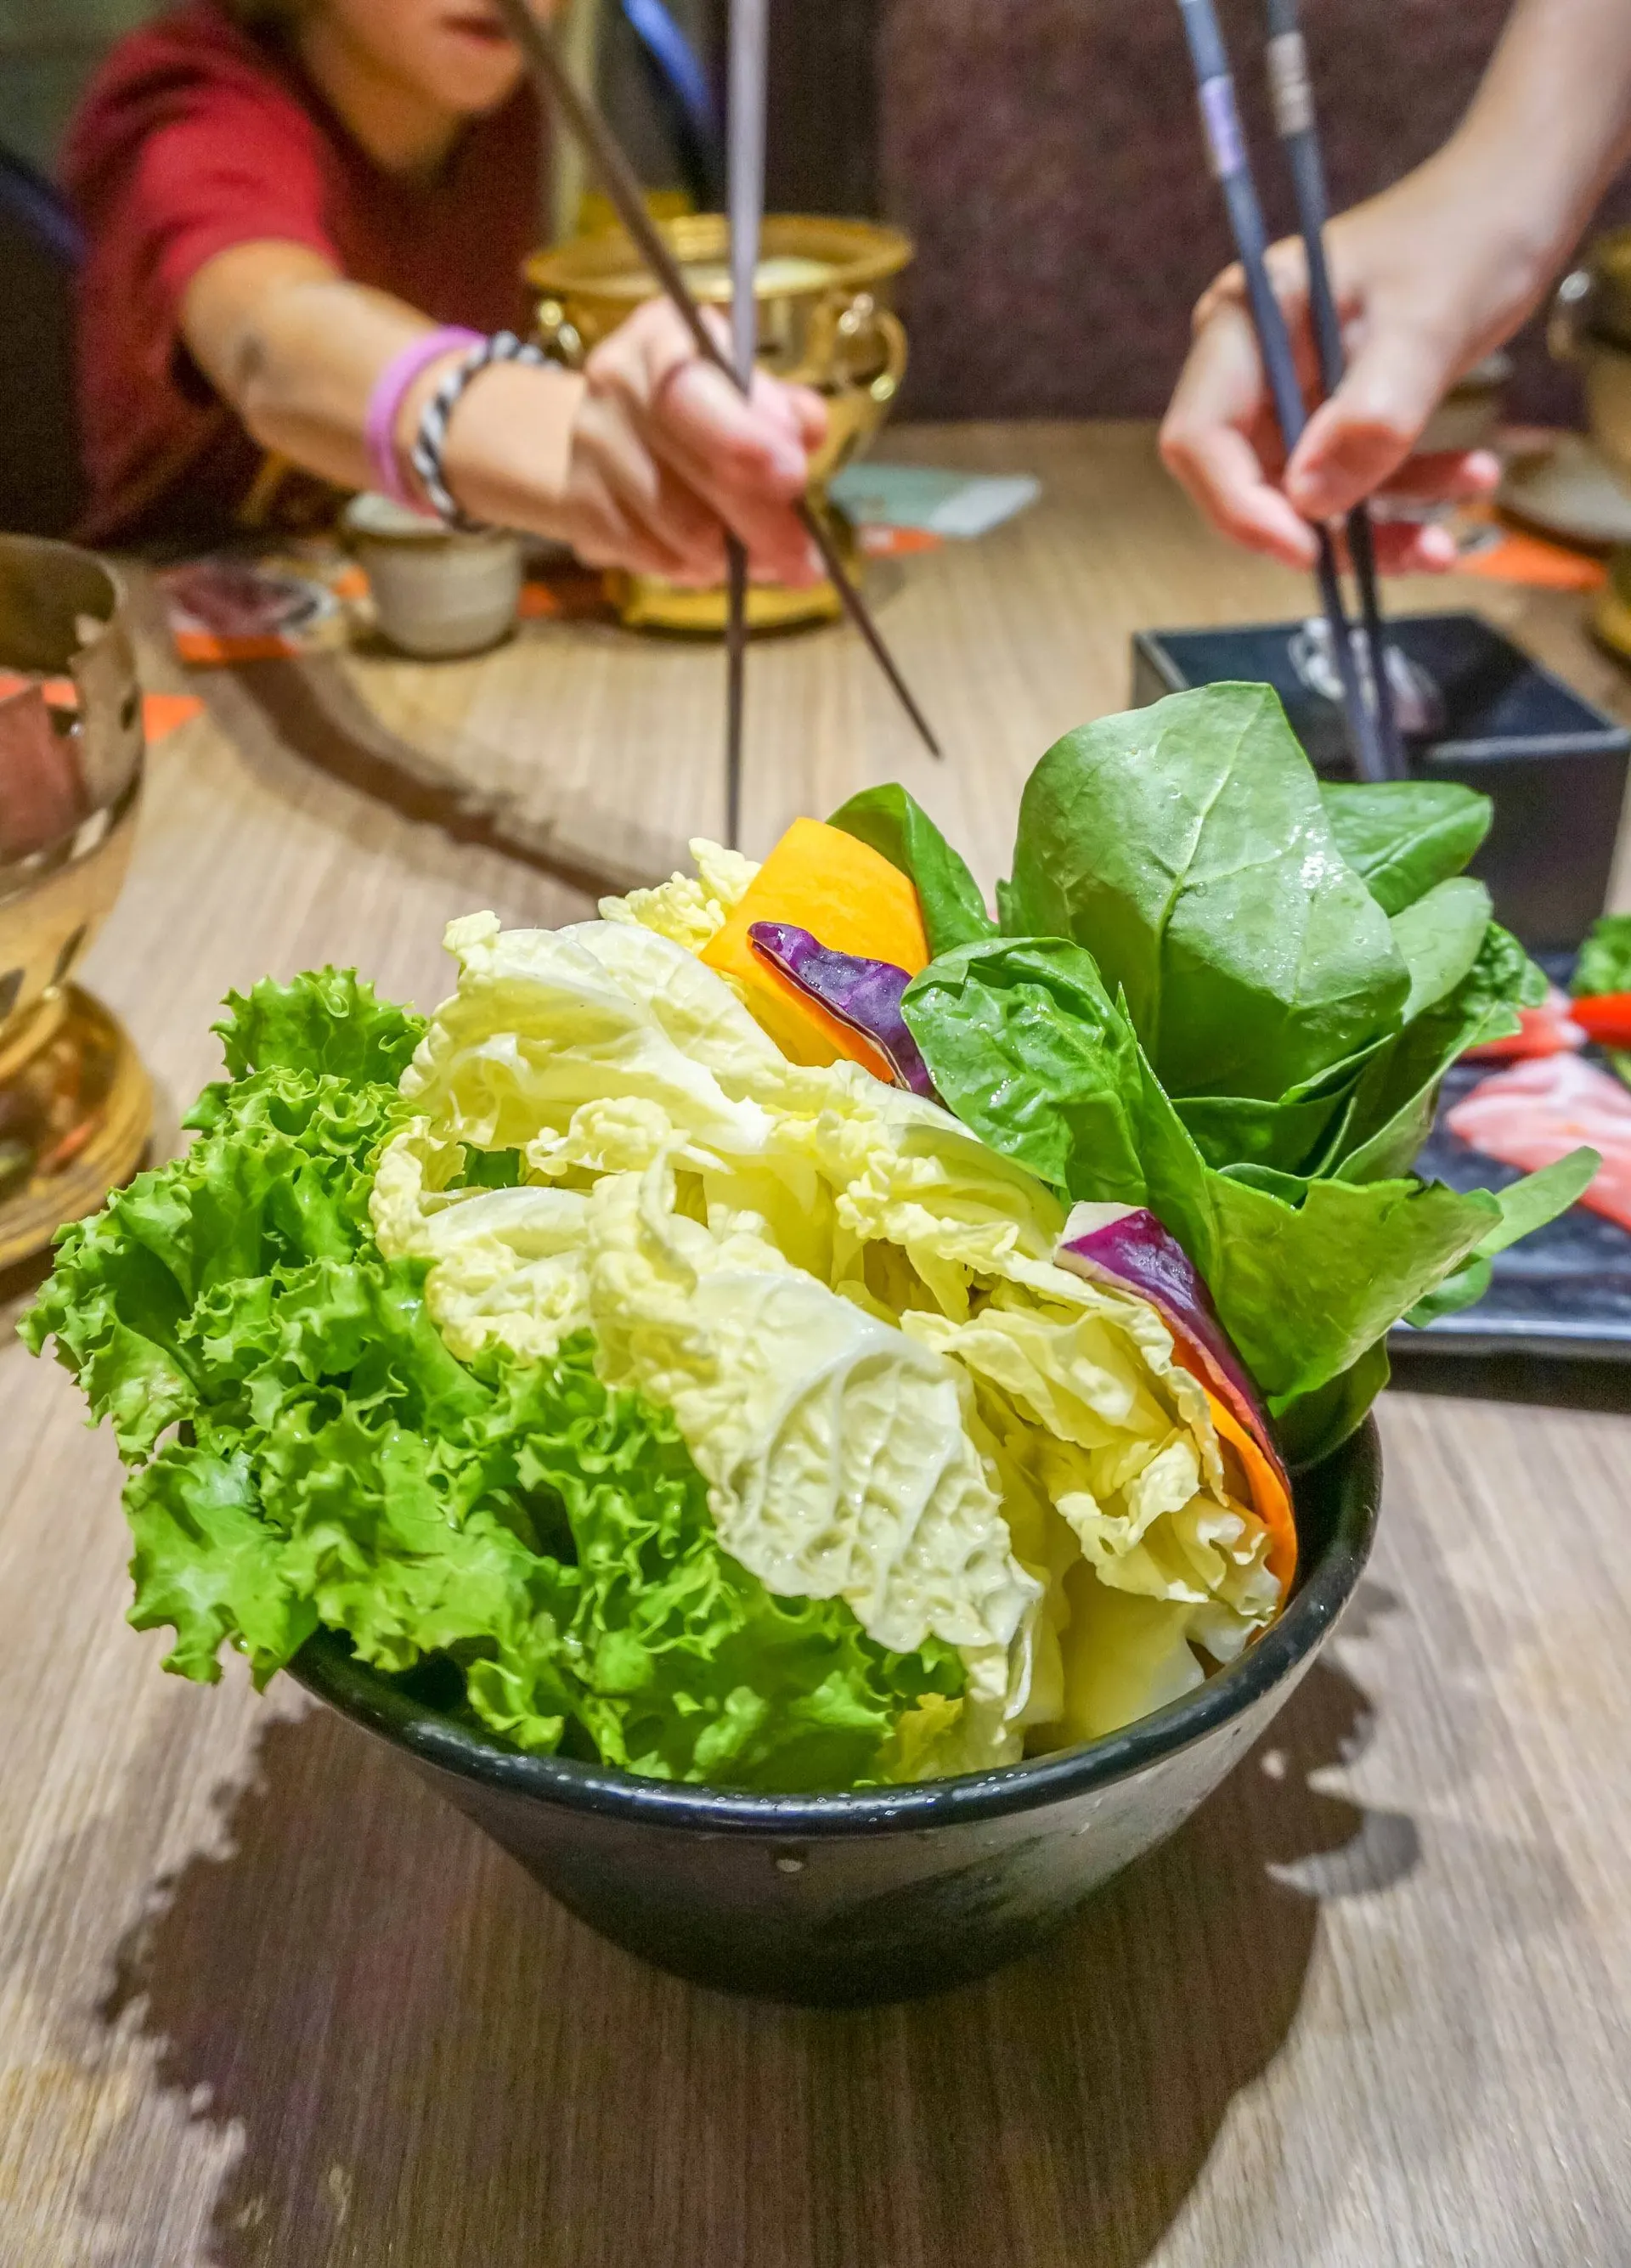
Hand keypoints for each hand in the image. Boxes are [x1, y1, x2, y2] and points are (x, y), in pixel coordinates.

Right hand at [564, 297, 826, 584]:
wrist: (601, 434)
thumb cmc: (693, 406)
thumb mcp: (739, 388)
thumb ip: (779, 406)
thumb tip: (811, 428)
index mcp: (662, 338)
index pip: (692, 390)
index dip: (743, 436)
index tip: (793, 475)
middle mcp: (617, 384)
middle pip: (691, 467)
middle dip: (761, 517)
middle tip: (807, 557)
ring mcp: (591, 448)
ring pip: (681, 527)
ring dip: (737, 554)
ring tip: (772, 559)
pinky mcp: (582, 508)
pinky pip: (656, 558)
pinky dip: (700, 570)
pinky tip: (722, 562)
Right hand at [1158, 163, 1537, 573]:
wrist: (1517, 199)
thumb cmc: (1469, 236)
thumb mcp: (1427, 325)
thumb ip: (1369, 415)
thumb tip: (1310, 502)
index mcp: (1247, 322)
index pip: (1201, 438)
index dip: (1241, 505)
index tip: (1307, 548)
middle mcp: (1255, 363)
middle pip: (1248, 481)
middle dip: (1320, 529)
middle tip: (1400, 549)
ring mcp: (1294, 390)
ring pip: (1305, 497)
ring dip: (1378, 526)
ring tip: (1451, 534)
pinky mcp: (1336, 412)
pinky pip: (1351, 481)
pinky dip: (1405, 496)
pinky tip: (1468, 479)